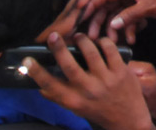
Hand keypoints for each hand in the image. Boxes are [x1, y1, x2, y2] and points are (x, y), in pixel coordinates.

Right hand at [25, 32, 151, 129]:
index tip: (27, 60)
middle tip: (53, 35)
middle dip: (59, 49)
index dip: (37, 73)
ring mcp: (106, 80)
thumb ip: (60, 98)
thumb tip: (40, 88)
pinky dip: (103, 41)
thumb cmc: (100, 111)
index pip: (51, 86)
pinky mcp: (121, 72)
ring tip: (79, 36)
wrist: (128, 120)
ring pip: (91, 52)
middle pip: (69, 66)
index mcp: (74, 101)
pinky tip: (99, 41)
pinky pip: (110, 49)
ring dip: (83, 40)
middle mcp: (88, 90)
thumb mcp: (77, 109)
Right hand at [82, 0, 155, 43]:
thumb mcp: (149, 6)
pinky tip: (132, 39)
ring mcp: (134, 0)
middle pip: (108, 7)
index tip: (80, 20)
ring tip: (115, 43)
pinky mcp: (141, 7)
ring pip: (118, 15)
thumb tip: (112, 24)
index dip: (90, 7)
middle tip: (93, 39)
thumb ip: (130, 15)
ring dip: (116, 28)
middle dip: (101, 22)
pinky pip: (130, 18)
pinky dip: (129, 28)